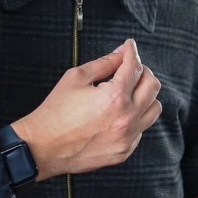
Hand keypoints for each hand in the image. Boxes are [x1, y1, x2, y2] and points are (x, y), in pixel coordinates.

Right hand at [11, 39, 162, 179]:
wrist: (43, 147)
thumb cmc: (55, 113)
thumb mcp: (76, 78)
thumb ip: (104, 63)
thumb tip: (120, 55)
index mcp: (115, 97)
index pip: (134, 66)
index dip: (132, 51)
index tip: (130, 46)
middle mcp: (127, 118)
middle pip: (152, 85)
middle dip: (143, 71)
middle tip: (130, 67)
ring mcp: (128, 137)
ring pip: (154, 108)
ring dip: (145, 95)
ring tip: (129, 91)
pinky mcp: (124, 151)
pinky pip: (142, 129)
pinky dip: (136, 117)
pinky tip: (120, 113)